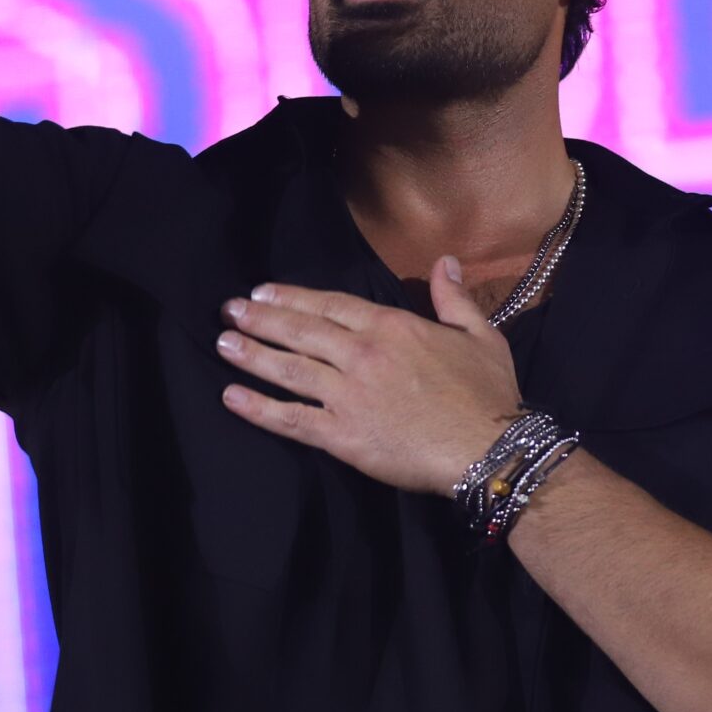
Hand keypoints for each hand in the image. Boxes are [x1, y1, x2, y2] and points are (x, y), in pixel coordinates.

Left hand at [215, 257, 524, 496]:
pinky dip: (258, 408)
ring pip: (288, 368)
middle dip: (261, 318)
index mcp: (392, 328)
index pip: (331, 305)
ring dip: (251, 354)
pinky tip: (232, 397)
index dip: (293, 297)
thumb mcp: (480, 335)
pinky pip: (291, 419)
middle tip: (229, 310)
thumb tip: (445, 261)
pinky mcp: (341, 435)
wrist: (486, 450)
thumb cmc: (487, 395)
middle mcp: (362, 355)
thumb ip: (454, 298)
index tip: (264, 290)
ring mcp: (348, 395)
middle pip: (301, 330)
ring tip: (223, 343)